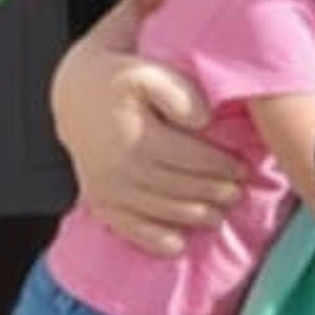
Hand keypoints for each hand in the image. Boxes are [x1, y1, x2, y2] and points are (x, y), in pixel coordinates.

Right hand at [52, 41, 241, 254]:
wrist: (73, 91)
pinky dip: (155, 240)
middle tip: (238, 193)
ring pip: (160, 211)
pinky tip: (178, 244)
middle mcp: (118, 168)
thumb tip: (203, 120)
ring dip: (194, 217)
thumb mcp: (146, 70)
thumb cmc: (116, 76)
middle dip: (213, 194)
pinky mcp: (98, 200)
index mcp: (134, 136)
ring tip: (219, 215)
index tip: (242, 169)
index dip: (220, 167)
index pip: (190, 159)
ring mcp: (106, 188)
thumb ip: (178, 91)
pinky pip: (129, 228)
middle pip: (178, 188)